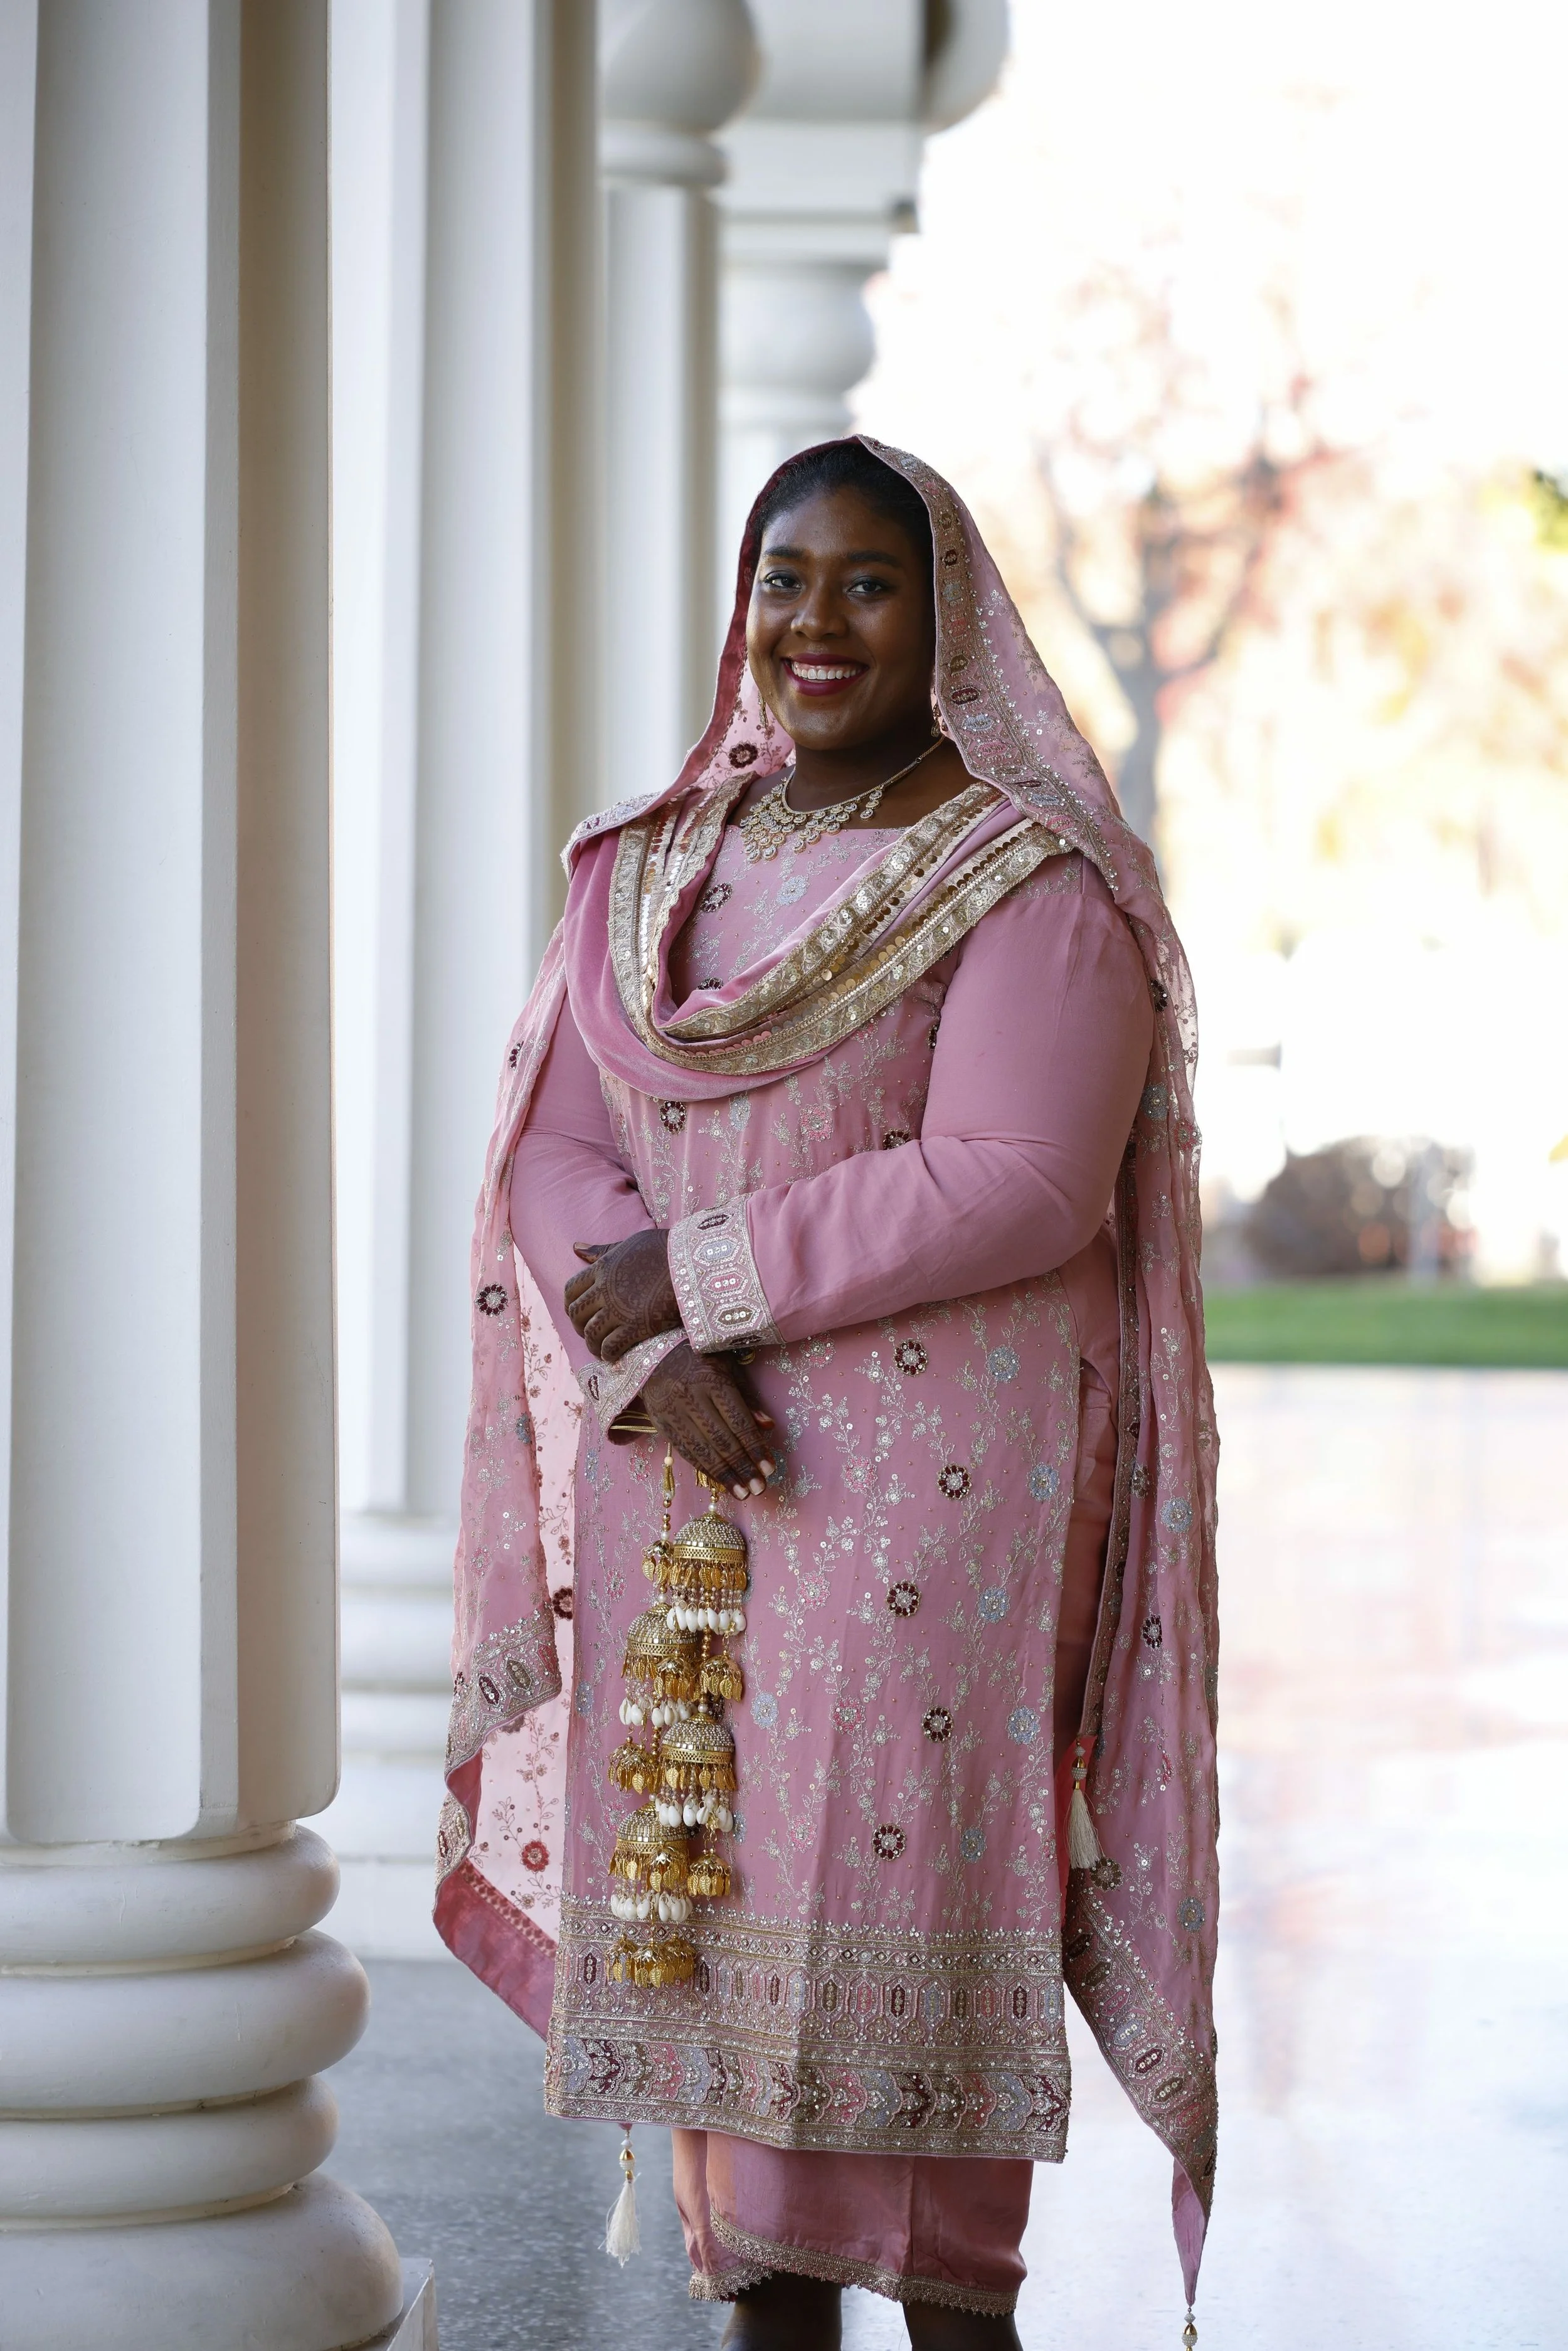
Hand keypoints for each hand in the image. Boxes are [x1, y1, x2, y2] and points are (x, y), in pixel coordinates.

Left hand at [564, 1230, 679, 1361]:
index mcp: (602, 1268)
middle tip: (588, 1332)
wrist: (694, 1264)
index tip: (579, 1312)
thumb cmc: (666, 1250)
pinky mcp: (636, 1327)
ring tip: (599, 1348)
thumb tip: (575, 1248)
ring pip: (591, 1334)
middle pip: (577, 1314)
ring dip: (592, 1344)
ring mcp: (619, 1310)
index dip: (571, 1304)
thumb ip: (603, 1250)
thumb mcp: (630, 1244)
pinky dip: (608, 1354)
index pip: (571, 1290)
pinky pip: (611, 1347)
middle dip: (579, 1326)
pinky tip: (613, 1355)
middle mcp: (605, 1290)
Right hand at [638, 1344, 775, 1499]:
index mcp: (712, 1381)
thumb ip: (747, 1399)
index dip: (754, 1447)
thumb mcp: (728, 1369)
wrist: (652, 1352)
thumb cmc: (700, 1359)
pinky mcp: (661, 1423)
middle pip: (721, 1439)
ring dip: (725, 1475)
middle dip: (742, 1466)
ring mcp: (673, 1412)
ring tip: (743, 1493)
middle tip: (760, 1488)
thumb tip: (768, 1426)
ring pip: (701, 1450)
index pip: (737, 1420)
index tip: (770, 1467)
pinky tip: (720, 1481)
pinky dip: (704, 1469)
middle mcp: (691, 1397)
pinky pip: (685, 1451)